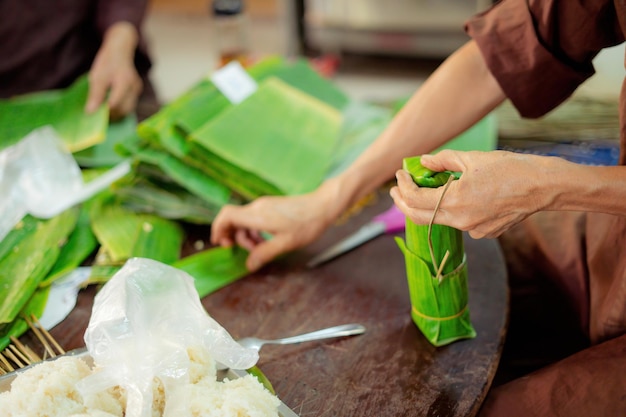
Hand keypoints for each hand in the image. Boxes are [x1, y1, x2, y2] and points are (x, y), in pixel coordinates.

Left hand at [85, 22, 142, 119]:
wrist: (120, 50)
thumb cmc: (107, 62)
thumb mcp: (97, 77)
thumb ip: (95, 95)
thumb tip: (90, 112)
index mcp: (124, 82)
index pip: (115, 104)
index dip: (104, 112)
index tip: (94, 113)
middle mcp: (134, 88)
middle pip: (124, 109)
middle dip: (111, 115)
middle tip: (98, 115)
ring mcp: (137, 90)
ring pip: (128, 109)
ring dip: (117, 113)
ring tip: (104, 111)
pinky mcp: (137, 91)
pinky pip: (130, 105)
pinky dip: (121, 108)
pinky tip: (111, 105)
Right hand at [211, 189, 341, 271]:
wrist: (323, 206)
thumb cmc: (306, 224)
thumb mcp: (285, 244)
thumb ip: (264, 254)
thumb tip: (249, 266)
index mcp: (257, 215)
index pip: (226, 215)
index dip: (217, 228)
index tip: (219, 243)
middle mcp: (257, 207)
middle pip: (233, 219)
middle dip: (235, 237)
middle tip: (246, 252)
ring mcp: (264, 206)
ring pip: (244, 220)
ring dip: (246, 236)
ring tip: (260, 249)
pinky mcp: (270, 207)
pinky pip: (254, 218)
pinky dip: (254, 231)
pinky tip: (266, 241)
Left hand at [390, 150, 555, 238]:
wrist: (543, 186)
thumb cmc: (510, 168)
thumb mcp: (472, 158)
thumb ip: (442, 161)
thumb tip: (423, 162)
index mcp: (455, 201)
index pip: (415, 199)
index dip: (403, 186)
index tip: (400, 175)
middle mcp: (461, 221)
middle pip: (420, 217)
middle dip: (404, 203)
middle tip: (397, 189)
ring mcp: (473, 230)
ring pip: (439, 221)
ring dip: (427, 207)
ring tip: (424, 189)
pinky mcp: (484, 232)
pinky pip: (459, 222)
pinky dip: (451, 210)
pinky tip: (457, 196)